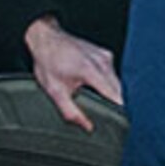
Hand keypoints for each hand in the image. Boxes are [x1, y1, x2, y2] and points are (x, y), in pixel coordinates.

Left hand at [24, 16, 122, 130]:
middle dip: (113, 104)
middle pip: (119, 91)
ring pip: (117, 82)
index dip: (118, 112)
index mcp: (91, 71)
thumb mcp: (55, 92)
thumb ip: (71, 112)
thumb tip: (87, 126)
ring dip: (110, 92)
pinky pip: (113, 73)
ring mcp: (105, 56)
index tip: (117, 122)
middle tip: (100, 110)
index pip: (116, 97)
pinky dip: (106, 82)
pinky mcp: (105, 54)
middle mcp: (102, 62)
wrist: (45, 39)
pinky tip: (92, 83)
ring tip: (92, 93)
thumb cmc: (48, 61)